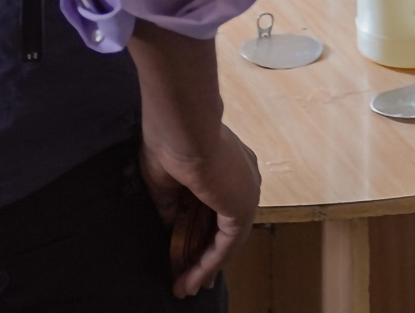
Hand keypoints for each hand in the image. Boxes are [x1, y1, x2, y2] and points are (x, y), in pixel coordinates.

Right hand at [140, 124, 261, 298]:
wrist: (181, 127)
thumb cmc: (169, 143)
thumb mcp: (167, 182)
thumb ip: (173, 208)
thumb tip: (172, 231)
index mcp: (232, 164)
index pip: (222, 205)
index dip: (207, 230)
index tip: (191, 251)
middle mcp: (245, 178)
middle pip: (227, 226)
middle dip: (209, 256)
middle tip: (193, 280)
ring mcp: (247, 193)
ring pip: (227, 240)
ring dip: (205, 266)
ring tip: (186, 287)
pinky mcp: (241, 209)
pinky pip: (225, 245)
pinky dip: (208, 265)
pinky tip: (191, 280)